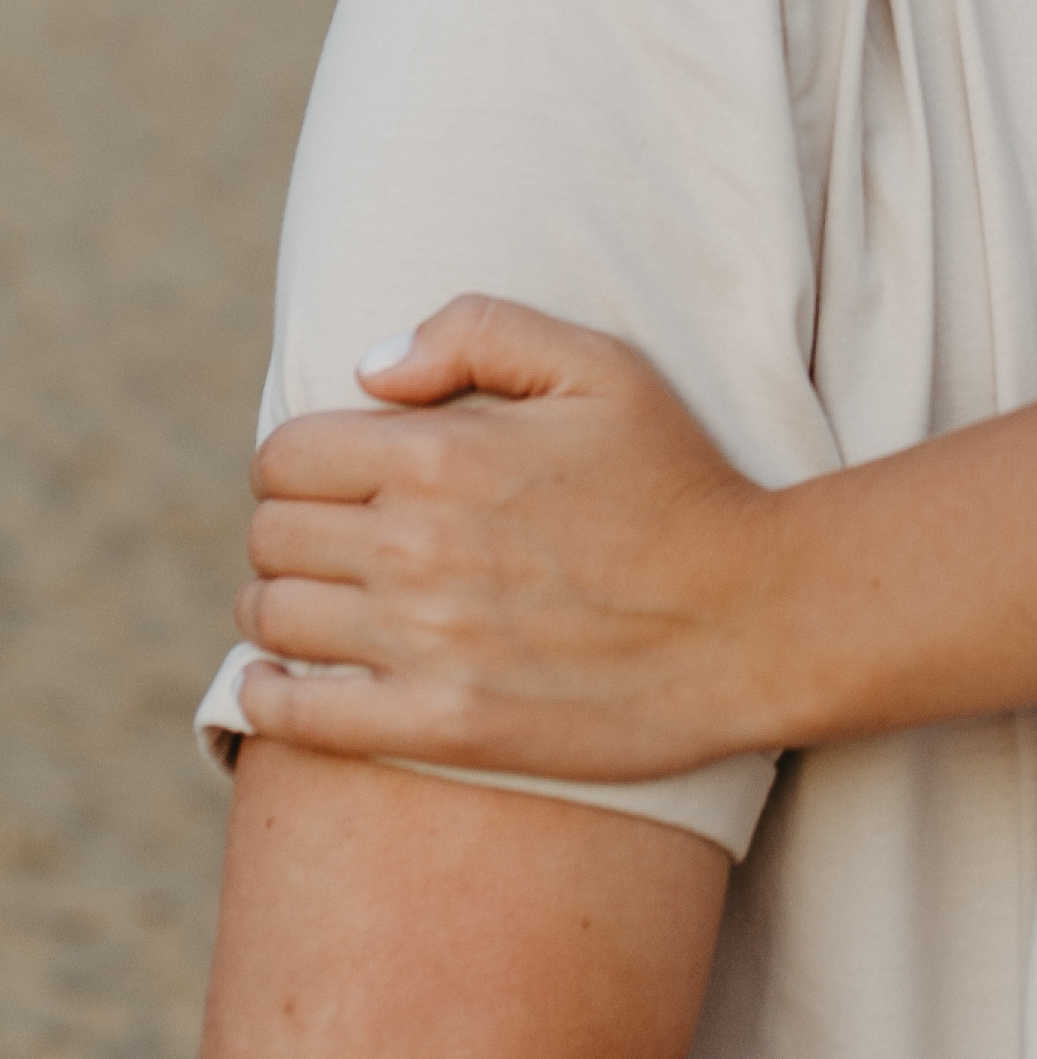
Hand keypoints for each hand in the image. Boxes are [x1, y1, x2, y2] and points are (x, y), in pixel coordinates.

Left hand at [235, 300, 798, 780]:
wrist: (747, 618)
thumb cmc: (677, 481)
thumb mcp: (602, 366)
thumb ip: (480, 331)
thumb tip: (371, 367)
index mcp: (444, 454)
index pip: (286, 454)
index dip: (296, 458)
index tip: (330, 472)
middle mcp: (416, 548)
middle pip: (270, 535)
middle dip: (286, 525)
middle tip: (329, 534)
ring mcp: (422, 644)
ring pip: (272, 618)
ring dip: (278, 604)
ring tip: (319, 598)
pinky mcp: (438, 726)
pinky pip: (297, 716)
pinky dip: (267, 694)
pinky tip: (279, 678)